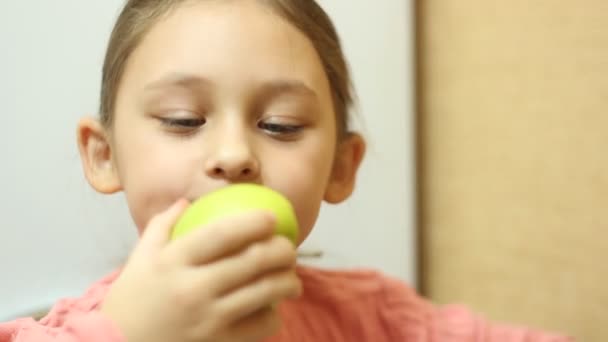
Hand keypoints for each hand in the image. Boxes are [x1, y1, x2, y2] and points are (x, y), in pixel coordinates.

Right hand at [100, 199, 301, 341]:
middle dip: (282, 251)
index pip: (221, 234)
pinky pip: (259, 326)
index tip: (272, 217)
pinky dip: (274, 316)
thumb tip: (188, 201)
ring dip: (288, 282)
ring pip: (264, 292)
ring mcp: (207, 318)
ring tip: (292, 279)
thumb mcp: (140, 258)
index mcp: (173, 260)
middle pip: (252, 261)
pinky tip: (274, 308)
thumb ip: (162, 225)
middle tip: (289, 248)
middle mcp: (192, 287)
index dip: (253, 222)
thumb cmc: (132, 299)